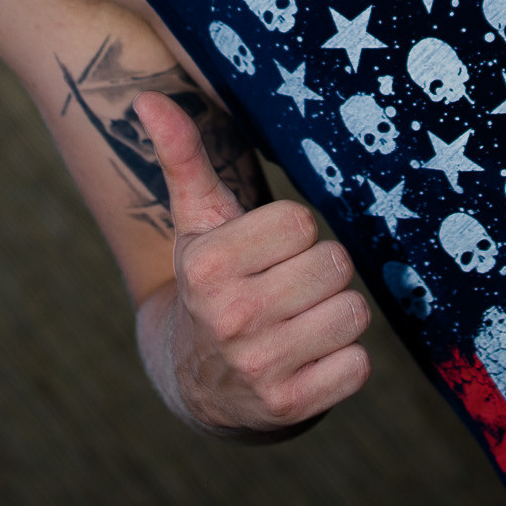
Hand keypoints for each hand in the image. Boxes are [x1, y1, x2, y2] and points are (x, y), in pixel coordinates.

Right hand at [134, 90, 370, 432]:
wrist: (197, 381)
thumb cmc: (208, 282)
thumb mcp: (194, 222)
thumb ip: (182, 157)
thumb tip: (146, 97)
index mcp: (208, 266)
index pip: (301, 222)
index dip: (292, 233)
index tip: (267, 251)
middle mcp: (232, 319)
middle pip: (334, 264)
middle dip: (318, 270)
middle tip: (286, 286)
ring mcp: (262, 368)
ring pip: (352, 312)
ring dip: (334, 313)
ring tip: (298, 319)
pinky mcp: (291, 407)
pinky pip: (358, 365)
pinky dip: (342, 361)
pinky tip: (308, 358)